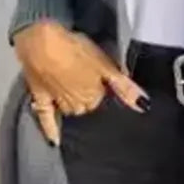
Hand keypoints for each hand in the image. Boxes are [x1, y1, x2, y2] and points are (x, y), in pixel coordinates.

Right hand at [14, 22, 147, 143]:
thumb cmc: (74, 49)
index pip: (103, 101)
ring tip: (74, 93)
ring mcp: (58, 103)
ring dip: (74, 106)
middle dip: (89, 97)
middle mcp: (77, 105)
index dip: (103, 89)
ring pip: (71, 111)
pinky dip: (51, 130)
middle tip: (87, 81)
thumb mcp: (106, 65)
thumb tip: (144, 105)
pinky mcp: (40, 98)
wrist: (40, 42)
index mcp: (93, 97)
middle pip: (87, 107)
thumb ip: (125, 87)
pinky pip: (46, 118)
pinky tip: (54, 141)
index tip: (102, 82)